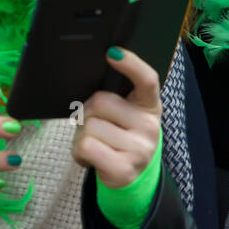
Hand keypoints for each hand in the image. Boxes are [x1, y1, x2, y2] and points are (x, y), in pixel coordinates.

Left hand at [71, 47, 161, 188]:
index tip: (113, 52)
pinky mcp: (124, 170)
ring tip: (94, 145)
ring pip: (89, 126)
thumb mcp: (124, 114)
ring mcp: (139, 150)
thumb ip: (114, 95)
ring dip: (80, 136)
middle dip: (87, 113)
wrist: (129, 176)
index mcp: (149, 105)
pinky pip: (85, 146)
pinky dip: (78, 152)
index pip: (147, 79)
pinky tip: (89, 157)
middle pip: (100, 102)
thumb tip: (91, 73)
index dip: (131, 64)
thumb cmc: (119, 136)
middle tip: (95, 126)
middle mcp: (150, 126)